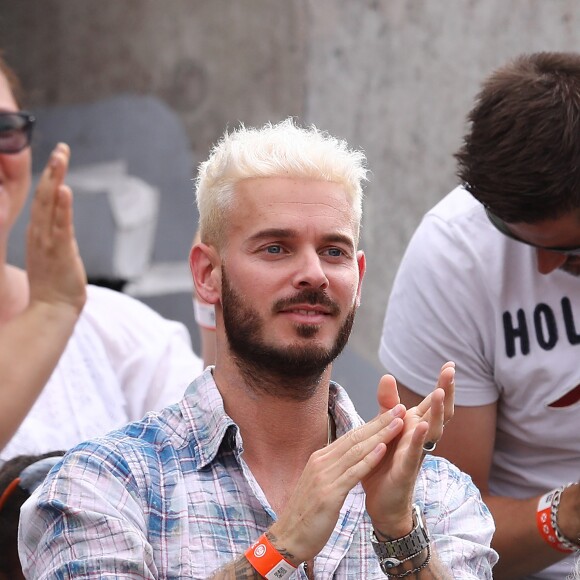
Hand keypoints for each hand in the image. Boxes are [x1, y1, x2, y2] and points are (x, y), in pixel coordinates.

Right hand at [26, 143, 86, 316]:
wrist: (51, 310)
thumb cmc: (54, 286)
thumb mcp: (51, 255)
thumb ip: (54, 238)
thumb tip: (60, 227)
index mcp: (38, 233)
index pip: (42, 199)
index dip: (48, 177)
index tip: (57, 156)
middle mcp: (39, 233)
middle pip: (44, 195)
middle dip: (52, 170)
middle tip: (60, 148)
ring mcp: (47, 241)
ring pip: (50, 204)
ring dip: (55, 179)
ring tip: (60, 157)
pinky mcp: (59, 251)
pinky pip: (60, 225)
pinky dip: (62, 207)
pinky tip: (64, 189)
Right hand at [269, 405, 406, 564]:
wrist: (287, 538)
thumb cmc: (306, 514)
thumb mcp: (319, 485)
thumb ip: (333, 469)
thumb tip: (347, 459)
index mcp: (320, 458)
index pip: (351, 436)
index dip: (372, 423)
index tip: (391, 413)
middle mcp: (321, 462)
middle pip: (356, 437)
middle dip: (380, 422)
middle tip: (400, 408)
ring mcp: (324, 477)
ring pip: (357, 451)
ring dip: (380, 435)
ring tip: (398, 423)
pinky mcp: (329, 494)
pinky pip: (353, 473)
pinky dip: (369, 460)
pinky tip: (383, 449)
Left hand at [364, 362, 454, 536]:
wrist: (381, 500)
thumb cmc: (385, 460)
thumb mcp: (384, 426)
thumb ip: (387, 403)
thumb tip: (387, 375)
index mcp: (415, 425)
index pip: (433, 402)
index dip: (443, 385)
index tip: (451, 365)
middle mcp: (420, 437)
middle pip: (440, 412)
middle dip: (446, 392)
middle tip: (451, 372)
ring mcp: (416, 452)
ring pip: (432, 430)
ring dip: (437, 412)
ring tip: (440, 393)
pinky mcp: (407, 469)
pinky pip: (415, 452)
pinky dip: (418, 439)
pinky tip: (422, 426)